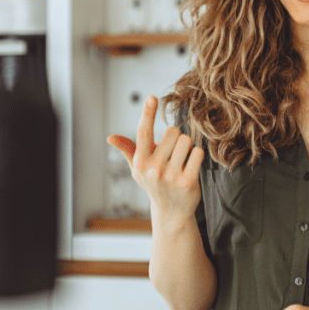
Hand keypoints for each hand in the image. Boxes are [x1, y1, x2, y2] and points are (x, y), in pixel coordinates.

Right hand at [107, 96, 204, 220]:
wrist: (171, 211)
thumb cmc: (154, 183)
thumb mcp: (138, 168)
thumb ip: (127, 149)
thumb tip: (110, 137)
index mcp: (140, 162)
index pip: (143, 132)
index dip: (147, 113)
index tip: (151, 98)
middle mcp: (153, 169)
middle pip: (173, 131)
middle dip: (176, 137)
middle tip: (173, 152)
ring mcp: (170, 176)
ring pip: (186, 140)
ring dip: (187, 146)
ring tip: (182, 159)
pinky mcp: (187, 182)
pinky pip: (197, 153)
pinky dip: (197, 155)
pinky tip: (191, 166)